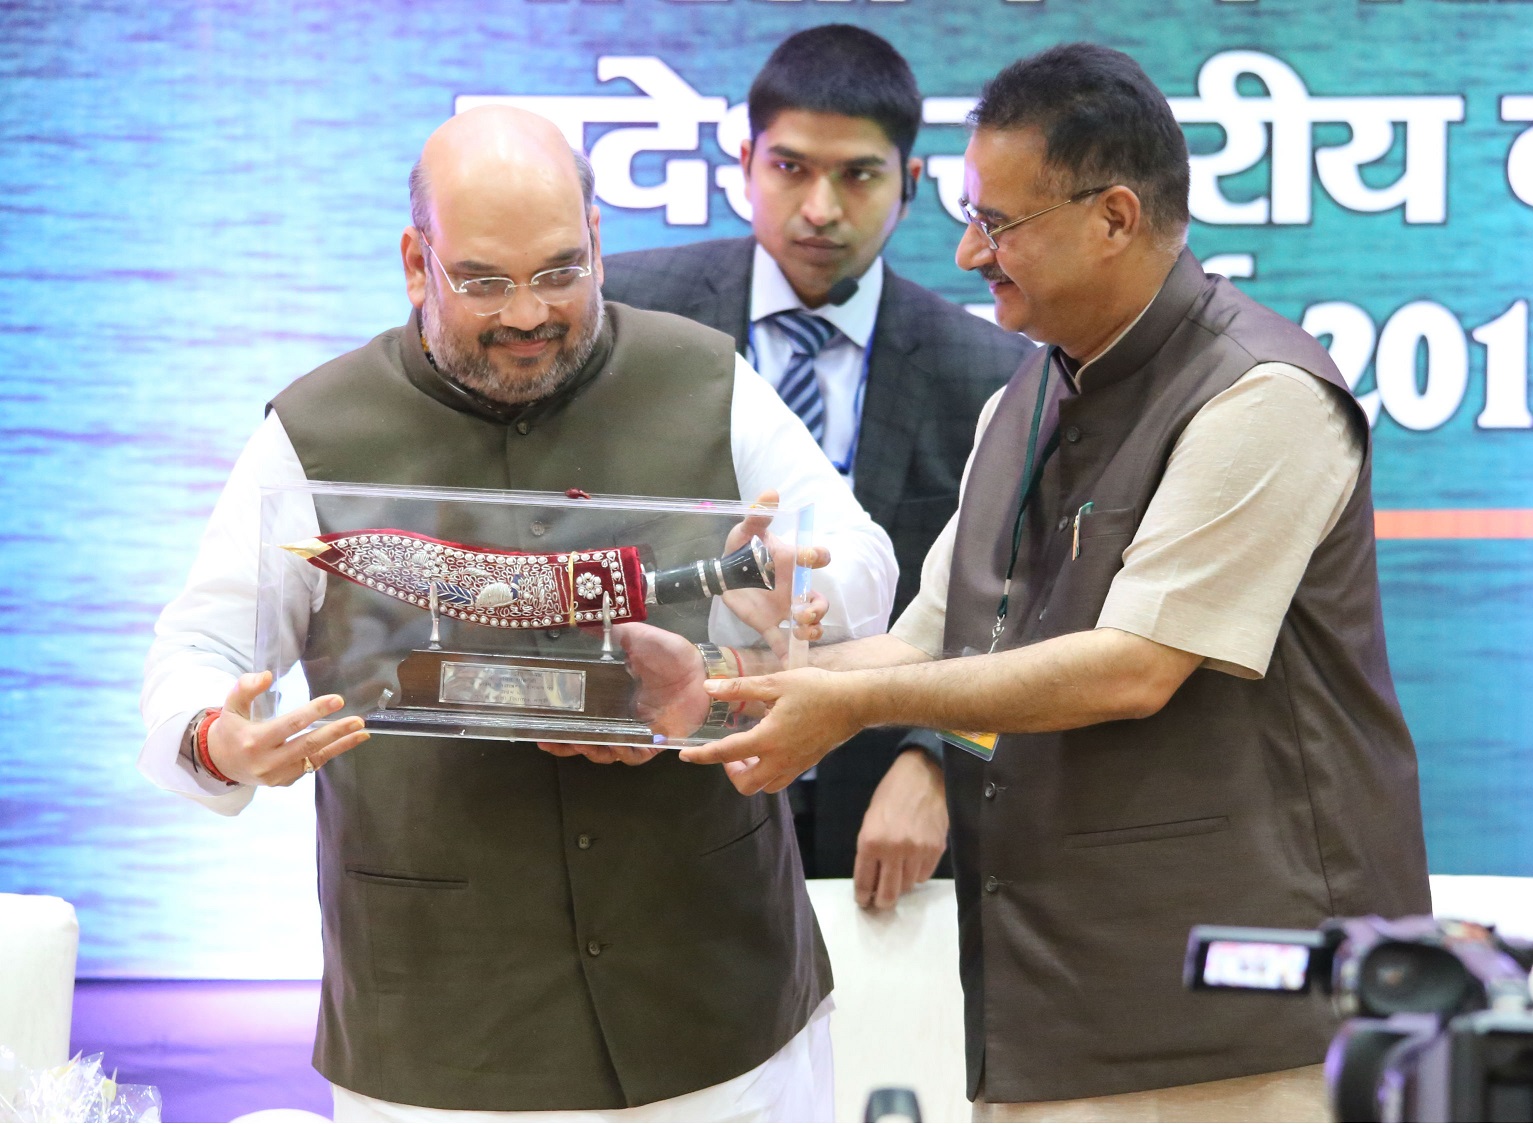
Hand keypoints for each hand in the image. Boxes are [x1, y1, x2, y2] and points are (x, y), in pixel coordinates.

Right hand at [206, 671, 370, 785]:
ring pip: (314, 759)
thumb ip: (245, 688)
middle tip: (358, 721)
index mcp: (254, 741)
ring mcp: (276, 775)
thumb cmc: (229, 730)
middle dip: (336, 732)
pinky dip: (329, 754)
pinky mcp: (283, 782)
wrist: (218, 763)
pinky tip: (345, 743)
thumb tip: (266, 675)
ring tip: (361, 733)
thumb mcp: (230, 706)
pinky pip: (310, 767)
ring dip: (340, 746)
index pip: (291, 725)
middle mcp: (266, 761)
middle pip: (307, 745)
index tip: (337, 700)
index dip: (315, 711)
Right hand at [532, 623, 703, 763]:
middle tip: (549, 741)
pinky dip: (623, 754)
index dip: (559, 722)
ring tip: (579, 744)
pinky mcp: (655, 742)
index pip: (578, 714)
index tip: (538, 725)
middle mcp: (619, 716)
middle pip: (586, 738)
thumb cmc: (669, 653)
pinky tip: (613, 747)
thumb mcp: (635, 637)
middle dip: (566, 744)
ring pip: (606, 751)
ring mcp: (636, 731)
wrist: (702, 668)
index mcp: (610, 694)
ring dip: (591, 750)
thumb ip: (609, 634)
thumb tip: (579, 623)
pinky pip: (635, 755)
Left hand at [677, 667, 865, 792]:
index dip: (702, 756)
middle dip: (730, 773)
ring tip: (749, 751)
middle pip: (745, 785)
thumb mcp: (775, 683)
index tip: (685, 755)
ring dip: (750, 775)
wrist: (854, 702)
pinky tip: (770, 750)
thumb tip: (709, 688)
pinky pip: (780, 780)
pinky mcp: (806, 764)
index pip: (725, 754)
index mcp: (768, 739)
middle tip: (730, 751)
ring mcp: (795, 765)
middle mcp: (780, 759)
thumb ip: (739, 688)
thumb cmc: (817, 689)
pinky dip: (768, 773)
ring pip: (764, 787)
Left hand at [721, 490, 830, 650]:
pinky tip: (789, 664)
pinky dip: (789, 654)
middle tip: (803, 612)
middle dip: (818, 608)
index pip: (815, 558)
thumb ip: (758, 515)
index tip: (813, 558)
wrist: (721, 575)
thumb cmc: (740, 549)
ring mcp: (786, 608)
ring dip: (812, 630)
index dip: (818, 557)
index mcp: (792, 562)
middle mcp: (795, 587)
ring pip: (810, 623)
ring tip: (800, 631)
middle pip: (819, 600)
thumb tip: (771, 493)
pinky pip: (784, 642)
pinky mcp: (770, 625)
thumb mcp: (745, 531)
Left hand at [854, 749, 947, 909]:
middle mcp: (893, 850)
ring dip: (901, 885)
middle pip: (888, 893)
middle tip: (881, 901)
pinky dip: (917, 874)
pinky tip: (913, 863)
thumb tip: (872, 878)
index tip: (864, 901)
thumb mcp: (870, 820)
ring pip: (907, 886)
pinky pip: (924, 876)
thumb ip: (870, 850)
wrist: (923, 776)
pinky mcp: (935, 850)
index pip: (865, 881)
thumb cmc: (891, 795)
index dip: (863, 896)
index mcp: (870, 841)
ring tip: (898, 875)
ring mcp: (917, 852)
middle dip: (882, 901)